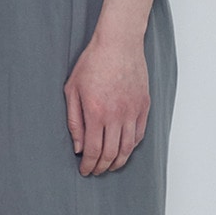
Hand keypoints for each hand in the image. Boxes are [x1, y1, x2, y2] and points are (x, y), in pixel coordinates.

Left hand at [64, 33, 149, 175]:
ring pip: (128, 148)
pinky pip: (139, 134)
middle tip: (95, 171)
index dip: (88, 165)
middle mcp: (116, 115)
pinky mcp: (143, 106)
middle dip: (101, 167)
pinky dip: (131, 147)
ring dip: (118, 161)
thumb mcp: (72, 90)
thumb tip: (78, 147)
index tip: (84, 171)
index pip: (93, 150)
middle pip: (111, 154)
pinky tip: (123, 149)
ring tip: (109, 166)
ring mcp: (133, 111)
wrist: (118, 43)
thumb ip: (74, 121)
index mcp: (96, 112)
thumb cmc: (92, 63)